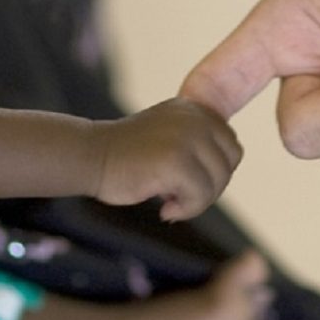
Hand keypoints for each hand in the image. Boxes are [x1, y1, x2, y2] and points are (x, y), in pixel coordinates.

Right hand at [94, 98, 242, 220]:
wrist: (89, 155)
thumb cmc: (126, 156)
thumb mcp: (167, 133)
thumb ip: (196, 142)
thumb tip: (225, 170)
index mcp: (194, 108)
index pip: (230, 145)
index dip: (214, 171)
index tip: (185, 181)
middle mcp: (194, 117)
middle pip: (229, 162)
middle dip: (210, 186)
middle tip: (179, 196)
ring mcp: (186, 137)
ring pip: (217, 182)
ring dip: (196, 201)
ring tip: (169, 203)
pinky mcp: (176, 161)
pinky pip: (200, 196)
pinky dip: (185, 210)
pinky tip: (163, 209)